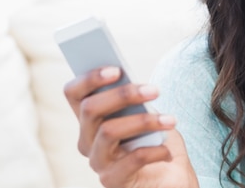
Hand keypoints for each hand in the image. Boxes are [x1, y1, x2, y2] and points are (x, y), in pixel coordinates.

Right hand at [64, 66, 198, 187]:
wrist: (169, 178)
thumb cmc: (156, 140)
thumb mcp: (147, 114)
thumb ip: (136, 100)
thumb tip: (134, 83)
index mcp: (91, 118)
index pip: (74, 93)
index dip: (89, 78)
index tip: (117, 69)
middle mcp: (86, 139)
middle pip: (90, 108)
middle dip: (124, 94)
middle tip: (155, 90)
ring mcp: (97, 161)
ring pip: (108, 131)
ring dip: (144, 121)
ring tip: (170, 120)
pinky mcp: (112, 180)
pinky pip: (131, 159)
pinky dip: (154, 150)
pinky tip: (167, 149)